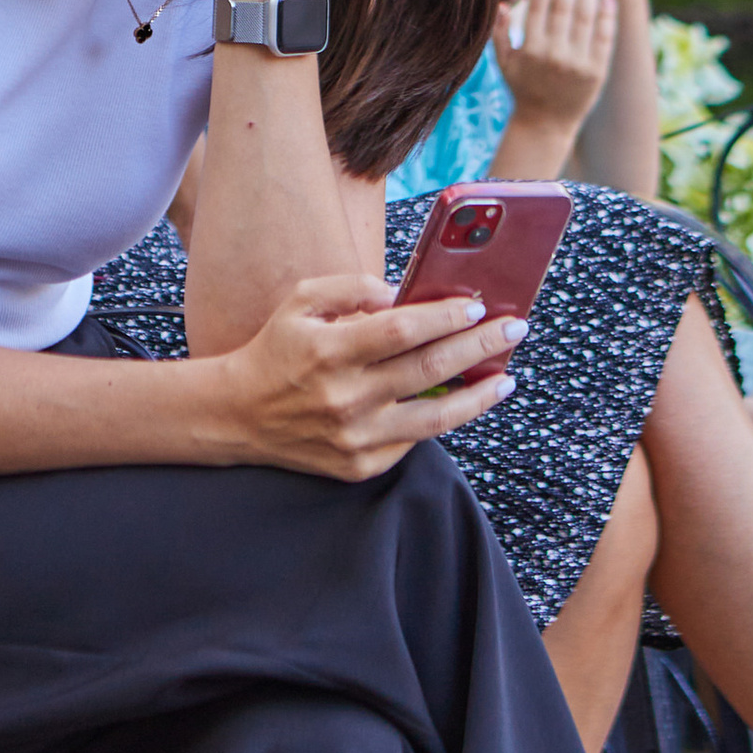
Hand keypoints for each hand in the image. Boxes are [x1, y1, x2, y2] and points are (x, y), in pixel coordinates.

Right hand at [220, 275, 518, 479]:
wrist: (239, 415)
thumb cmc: (277, 349)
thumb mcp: (301, 300)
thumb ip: (352, 287)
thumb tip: (401, 295)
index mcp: (330, 350)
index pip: (403, 330)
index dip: (445, 316)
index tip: (477, 305)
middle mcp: (346, 397)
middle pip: (430, 369)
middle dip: (479, 345)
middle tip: (513, 329)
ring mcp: (356, 437)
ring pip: (435, 416)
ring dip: (479, 396)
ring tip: (506, 378)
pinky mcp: (360, 465)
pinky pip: (413, 440)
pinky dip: (442, 418)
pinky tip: (462, 400)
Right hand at [496, 0, 615, 135]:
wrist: (546, 125)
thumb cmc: (523, 89)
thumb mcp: (504, 63)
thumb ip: (500, 32)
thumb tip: (500, 2)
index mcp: (530, 49)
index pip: (540, 6)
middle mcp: (554, 55)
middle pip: (564, 8)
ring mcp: (577, 64)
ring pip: (585, 19)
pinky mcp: (596, 72)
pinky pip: (603, 38)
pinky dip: (607, 17)